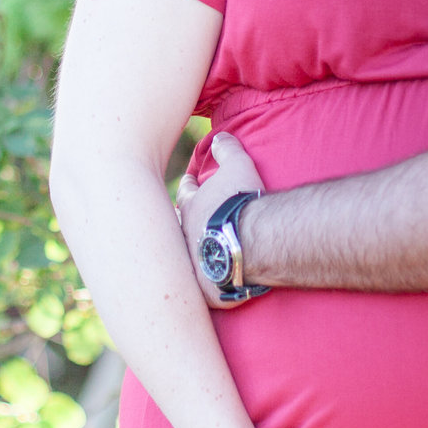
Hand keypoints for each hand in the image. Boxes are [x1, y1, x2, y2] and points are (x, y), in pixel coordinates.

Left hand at [177, 131, 265, 307]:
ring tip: (195, 258)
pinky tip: (208, 289)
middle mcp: (184, 238)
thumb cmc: (243, 201)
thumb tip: (220, 136)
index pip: (184, 194)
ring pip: (183, 262)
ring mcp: (192, 265)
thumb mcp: (238, 166)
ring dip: (188, 258)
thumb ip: (227, 149)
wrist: (251, 241)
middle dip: (178, 225)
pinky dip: (206, 286)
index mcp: (192, 208)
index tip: (187, 181)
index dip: (187, 186)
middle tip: (182, 223)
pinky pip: (203, 290)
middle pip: (176, 230)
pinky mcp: (204, 291)